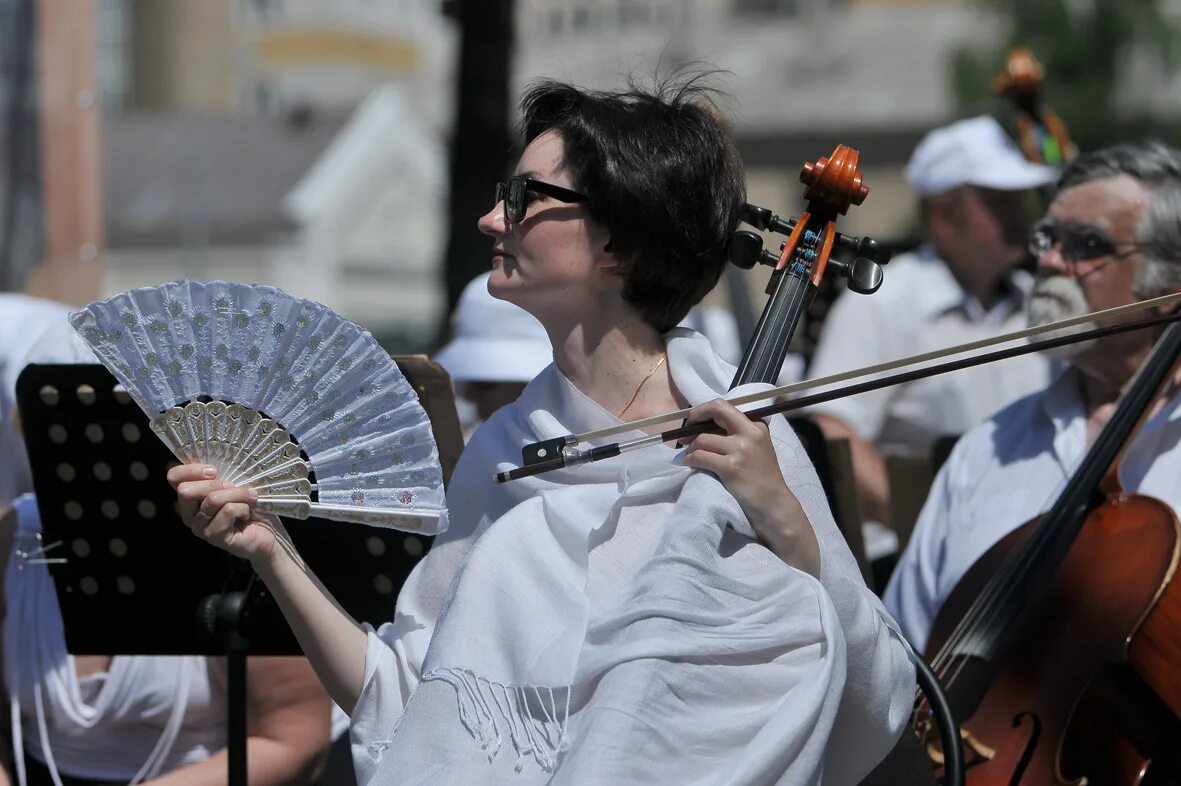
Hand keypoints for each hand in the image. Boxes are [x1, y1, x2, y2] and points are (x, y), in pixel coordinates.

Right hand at [167, 464, 285, 566]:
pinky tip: (247, 514)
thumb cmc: (252, 506)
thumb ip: (222, 473)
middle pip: (185, 490)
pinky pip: (227, 510)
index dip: (191, 470)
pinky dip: (243, 507)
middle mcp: (189, 513)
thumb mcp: (235, 483)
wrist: (268, 534)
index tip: (214, 469)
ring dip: (237, 494)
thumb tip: (215, 462)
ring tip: (251, 498)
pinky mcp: (213, 537)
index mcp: (191, 496)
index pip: (173, 477)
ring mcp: (199, 527)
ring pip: (212, 499)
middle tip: (235, 485)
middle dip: (215, 483)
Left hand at [682, 399, 819, 575]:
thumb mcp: (757, 448)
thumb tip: (706, 426)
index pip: (724, 407)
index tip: (694, 421)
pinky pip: (700, 457)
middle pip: (716, 410)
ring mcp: (741, 449)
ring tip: (690, 457)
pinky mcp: (731, 467)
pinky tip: (690, 464)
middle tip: (684, 433)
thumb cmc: (762, 478)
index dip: (704, 411)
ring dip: (691, 448)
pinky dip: (690, 460)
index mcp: (756, 426)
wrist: (773, 503)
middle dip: (695, 417)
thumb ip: (739, 434)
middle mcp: (750, 433)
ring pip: (702, 439)